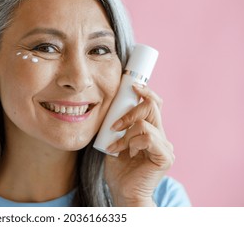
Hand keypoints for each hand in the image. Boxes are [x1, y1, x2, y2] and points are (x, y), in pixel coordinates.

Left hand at [103, 84, 174, 205]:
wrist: (123, 193)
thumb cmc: (118, 169)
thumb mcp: (115, 141)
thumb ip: (118, 126)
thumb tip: (112, 107)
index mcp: (151, 131)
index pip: (153, 105)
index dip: (146, 92)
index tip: (133, 85)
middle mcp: (160, 136)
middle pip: (152, 107)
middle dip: (130, 111)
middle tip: (114, 126)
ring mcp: (165, 146)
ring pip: (145, 123)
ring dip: (125, 135)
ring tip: (117, 148)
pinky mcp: (165, 157)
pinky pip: (148, 138)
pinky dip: (132, 143)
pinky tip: (127, 153)